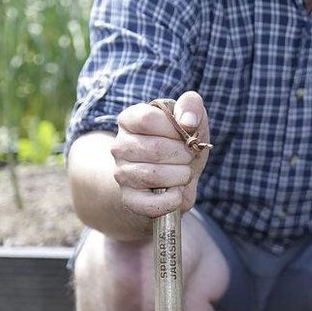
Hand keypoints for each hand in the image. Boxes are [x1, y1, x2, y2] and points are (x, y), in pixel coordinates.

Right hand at [111, 91, 209, 218]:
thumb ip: (191, 106)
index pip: (147, 119)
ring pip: (153, 175)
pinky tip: (176, 193)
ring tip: (184, 174)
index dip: (174, 129)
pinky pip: (150, 204)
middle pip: (154, 149)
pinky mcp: (129, 199)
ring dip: (180, 176)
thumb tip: (187, 121)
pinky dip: (171, 200)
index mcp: (129, 120)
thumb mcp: (191, 119)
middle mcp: (119, 146)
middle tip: (189, 157)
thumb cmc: (181, 144)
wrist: (173, 179)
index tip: (186, 134)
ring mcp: (121, 174)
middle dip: (183, 155)